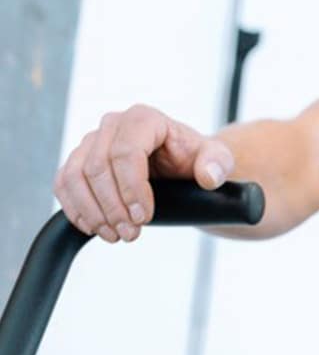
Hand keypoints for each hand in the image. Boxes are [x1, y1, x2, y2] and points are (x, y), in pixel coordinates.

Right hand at [54, 105, 234, 241]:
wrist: (180, 165)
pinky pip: (64, 184)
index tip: (144, 217)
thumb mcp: (216, 159)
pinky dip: (75, 209)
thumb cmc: (196, 159)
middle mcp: (113, 125)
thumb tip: (208, 176)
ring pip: (75, 177)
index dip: (131, 188)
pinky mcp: (79, 161)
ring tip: (115, 235)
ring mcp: (92, 142)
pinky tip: (95, 229)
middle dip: (113, 207)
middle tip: (131, 234)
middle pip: (98, 167)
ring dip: (92, 212)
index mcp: (144, 118)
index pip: (126, 152)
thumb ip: (217, 165)